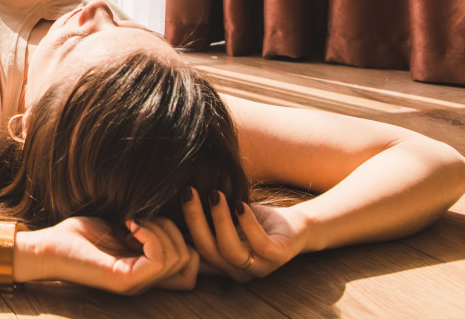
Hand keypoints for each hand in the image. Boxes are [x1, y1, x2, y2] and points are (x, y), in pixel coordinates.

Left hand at [20, 215, 199, 293]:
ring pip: (181, 258)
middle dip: (175, 229)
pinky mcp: (125, 279)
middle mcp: (145, 281)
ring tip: (134, 221)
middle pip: (192, 262)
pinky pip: (160, 259)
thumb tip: (174, 207)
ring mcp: (137, 283)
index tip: (154, 219)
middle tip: (143, 219)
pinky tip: (130, 224)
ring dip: (162, 229)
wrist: (46, 247)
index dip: (186, 237)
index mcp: (146, 270)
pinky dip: (151, 234)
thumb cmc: (78, 236)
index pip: (193, 267)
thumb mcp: (121, 226)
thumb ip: (147, 225)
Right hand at [180, 187, 311, 281]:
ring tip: (215, 194)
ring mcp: (258, 268)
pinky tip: (241, 204)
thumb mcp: (225, 218)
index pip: (191, 253)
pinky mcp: (278, 258)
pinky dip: (247, 223)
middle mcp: (236, 271)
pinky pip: (259, 245)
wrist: (297, 225)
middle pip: (205, 250)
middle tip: (187, 192)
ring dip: (219, 220)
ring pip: (229, 250)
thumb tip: (172, 197)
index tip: (167, 204)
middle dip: (193, 219)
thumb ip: (204, 218)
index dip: (176, 233)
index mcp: (220, 264)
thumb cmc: (255, 220)